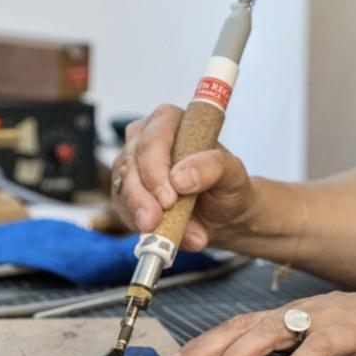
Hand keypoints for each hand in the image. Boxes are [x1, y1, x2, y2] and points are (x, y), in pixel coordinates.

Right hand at [112, 104, 258, 251]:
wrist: (222, 215)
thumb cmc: (228, 187)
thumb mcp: (233, 174)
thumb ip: (212, 167)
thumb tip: (179, 179)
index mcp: (170, 120)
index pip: (152, 140)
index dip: (155, 169)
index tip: (168, 199)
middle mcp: (145, 137)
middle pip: (130, 163)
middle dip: (141, 197)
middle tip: (155, 222)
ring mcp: (131, 164)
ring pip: (122, 186)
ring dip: (138, 213)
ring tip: (161, 234)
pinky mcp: (125, 190)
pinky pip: (121, 206)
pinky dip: (136, 223)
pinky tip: (156, 233)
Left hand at [161, 281, 355, 355]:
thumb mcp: (330, 333)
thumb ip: (297, 344)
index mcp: (294, 312)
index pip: (236, 325)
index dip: (202, 344)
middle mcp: (302, 310)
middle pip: (240, 327)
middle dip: (202, 351)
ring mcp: (326, 318)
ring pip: (268, 333)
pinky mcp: (353, 332)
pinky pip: (316, 350)